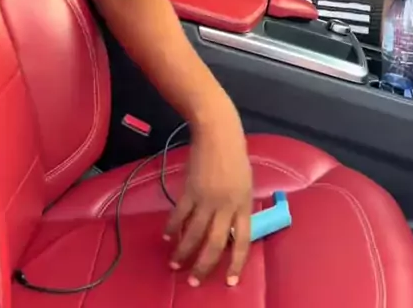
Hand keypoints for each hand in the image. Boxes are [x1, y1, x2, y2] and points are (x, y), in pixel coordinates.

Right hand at [164, 107, 252, 286]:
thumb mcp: (244, 180)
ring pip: (194, 233)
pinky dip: (173, 228)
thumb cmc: (234, 152)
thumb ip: (238, 203)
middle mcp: (226, 204)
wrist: (218, 131)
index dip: (237, 262)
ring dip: (184, 252)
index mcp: (244, 202)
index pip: (243, 240)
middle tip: (194, 281)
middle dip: (204, 265)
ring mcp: (207, 198)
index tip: (229, 281)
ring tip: (175, 265)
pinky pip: (180, 215)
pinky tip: (168, 237)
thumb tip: (230, 225)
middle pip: (216, 243)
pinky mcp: (190, 189)